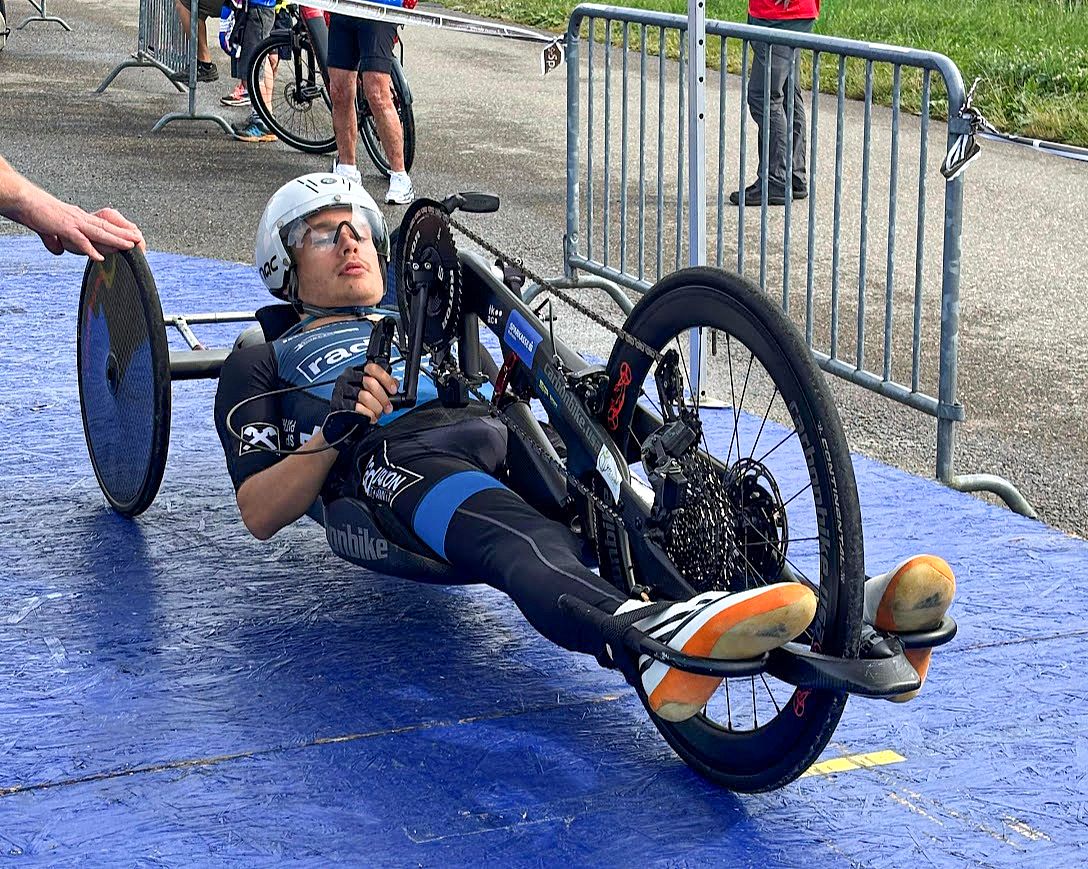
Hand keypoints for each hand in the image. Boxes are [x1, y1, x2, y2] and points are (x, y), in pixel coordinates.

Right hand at [21, 195, 145, 261]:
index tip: (129, 236)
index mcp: (78, 218)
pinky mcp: (63, 228)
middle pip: (106, 228)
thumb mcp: (47, 228)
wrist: (23, 200)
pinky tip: (99, 257)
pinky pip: (79, 240)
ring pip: (99, 232)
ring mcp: (73, 223)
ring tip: (130, 245)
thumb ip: (54, 240)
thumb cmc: (34, 211)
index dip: (116, 230)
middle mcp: (79, 219)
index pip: (101, 225)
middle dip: (123, 234)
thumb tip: (57, 250)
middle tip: (139, 239)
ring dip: (115, 240)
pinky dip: (90, 249)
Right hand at [321, 361, 399, 448]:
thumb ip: (382, 384)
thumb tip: (394, 384)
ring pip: (365, 396)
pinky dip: (368, 415)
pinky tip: (371, 417)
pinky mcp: (339, 403)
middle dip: (383, 398)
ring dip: (376, 408)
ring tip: (378, 413)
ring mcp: (342, 390)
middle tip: (388, 407)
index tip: (393, 390)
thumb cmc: (358, 401)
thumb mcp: (371, 389)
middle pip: (370, 382)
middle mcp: (348, 378)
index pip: (372, 368)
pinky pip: (358, 408)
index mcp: (357, 371)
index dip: (386, 379)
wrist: (341, 419)